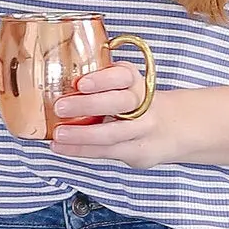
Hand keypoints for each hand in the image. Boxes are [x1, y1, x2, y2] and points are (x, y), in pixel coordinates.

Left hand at [48, 64, 190, 168]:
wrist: (173, 128)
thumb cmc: (137, 104)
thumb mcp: (127, 86)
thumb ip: (102, 81)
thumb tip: (54, 76)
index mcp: (137, 82)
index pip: (123, 76)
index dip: (103, 79)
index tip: (81, 83)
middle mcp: (144, 104)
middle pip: (120, 103)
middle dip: (88, 105)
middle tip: (60, 106)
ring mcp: (143, 130)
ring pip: (113, 133)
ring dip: (82, 134)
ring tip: (58, 134)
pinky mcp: (137, 151)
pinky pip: (107, 152)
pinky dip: (81, 150)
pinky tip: (62, 147)